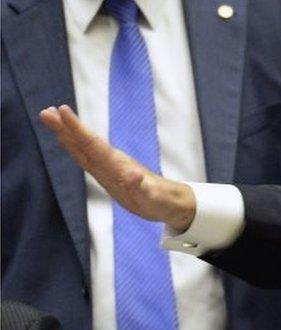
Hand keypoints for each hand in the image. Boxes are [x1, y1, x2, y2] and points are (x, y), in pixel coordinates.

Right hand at [38, 105, 195, 230]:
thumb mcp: (150, 197)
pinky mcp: (108, 174)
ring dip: (67, 134)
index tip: (63, 111)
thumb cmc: (160, 200)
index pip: (93, 144)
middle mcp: (111, 162)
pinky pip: (87, 158)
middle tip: (45, 111)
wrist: (169, 202)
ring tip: (51, 118)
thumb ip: (139, 187)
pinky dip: (74, 147)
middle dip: (65, 128)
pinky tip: (66, 140)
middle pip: (84, 142)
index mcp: (117, 165)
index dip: (78, 129)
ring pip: (83, 148)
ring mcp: (108, 167)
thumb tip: (131, 176)